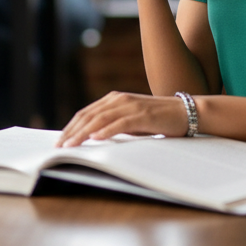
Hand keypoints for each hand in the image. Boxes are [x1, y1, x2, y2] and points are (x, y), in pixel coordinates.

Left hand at [57, 91, 189, 146]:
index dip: (71, 127)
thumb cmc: (159, 119)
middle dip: (71, 131)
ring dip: (83, 133)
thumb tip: (93, 136)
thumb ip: (114, 123)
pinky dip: (106, 130)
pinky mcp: (143, 115)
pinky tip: (96, 138)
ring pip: (100, 119)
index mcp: (115, 99)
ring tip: (71, 145)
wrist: (186, 112)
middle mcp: (120, 99)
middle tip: (59, 146)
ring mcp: (131, 106)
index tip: (60, 141)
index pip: (86, 113)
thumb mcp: (132, 120)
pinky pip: (120, 123)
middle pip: (88, 115)